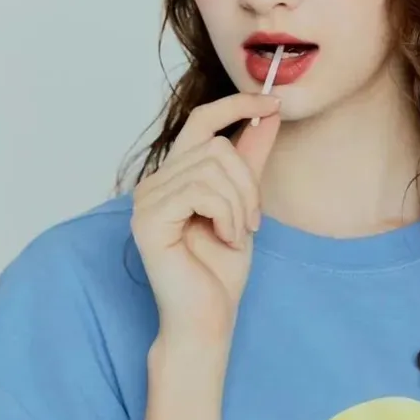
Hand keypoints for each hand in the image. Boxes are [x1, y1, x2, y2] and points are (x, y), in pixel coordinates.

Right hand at [131, 92, 280, 341]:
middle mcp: (154, 182)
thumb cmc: (221, 269)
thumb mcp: (246, 203)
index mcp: (174, 176)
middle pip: (217, 147)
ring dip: (239, 205)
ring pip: (212, 168)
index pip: (202, 120)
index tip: (273, 103)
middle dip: (248, 184)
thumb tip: (270, 113)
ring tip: (237, 234)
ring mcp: (146, 199)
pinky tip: (224, 239)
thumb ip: (252, 158)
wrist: (209, 316)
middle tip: (252, 222)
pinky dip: (226, 215)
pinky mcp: (148, 218)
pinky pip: (201, 191)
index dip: (237, 105)